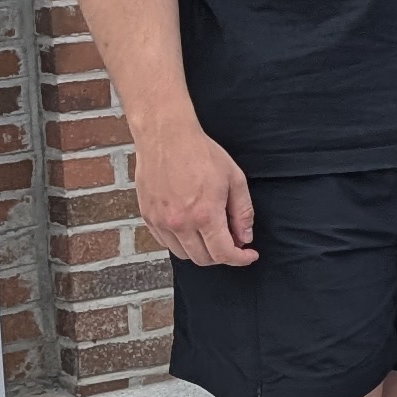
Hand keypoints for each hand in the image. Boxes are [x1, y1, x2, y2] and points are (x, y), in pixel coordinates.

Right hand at [137, 125, 258, 267]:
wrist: (166, 137)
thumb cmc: (202, 154)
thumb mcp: (234, 179)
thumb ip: (242, 212)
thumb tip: (245, 238)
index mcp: (204, 214)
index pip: (223, 254)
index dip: (240, 259)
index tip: (249, 255)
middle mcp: (180, 223)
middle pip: (203, 259)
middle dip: (222, 256)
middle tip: (232, 242)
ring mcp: (160, 221)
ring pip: (183, 254)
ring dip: (200, 251)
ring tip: (211, 234)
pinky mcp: (148, 217)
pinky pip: (166, 242)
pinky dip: (181, 242)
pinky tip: (191, 227)